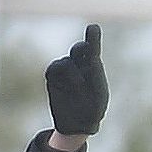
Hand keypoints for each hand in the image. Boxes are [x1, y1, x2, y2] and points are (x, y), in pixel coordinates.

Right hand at [45, 24, 107, 142]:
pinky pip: (54, 69)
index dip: (93, 38)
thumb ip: (96, 76)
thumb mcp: (98, 96)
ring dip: (73, 75)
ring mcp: (66, 70)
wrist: (77, 124)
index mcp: (94, 69)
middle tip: (87, 53)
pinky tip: (64, 87)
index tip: (93, 27)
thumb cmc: (93, 110)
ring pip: (66, 62)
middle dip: (82, 50)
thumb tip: (92, 57)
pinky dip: (58, 75)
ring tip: (80, 90)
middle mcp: (80, 66)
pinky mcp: (53, 76)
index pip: (92, 50)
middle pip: (79, 49)